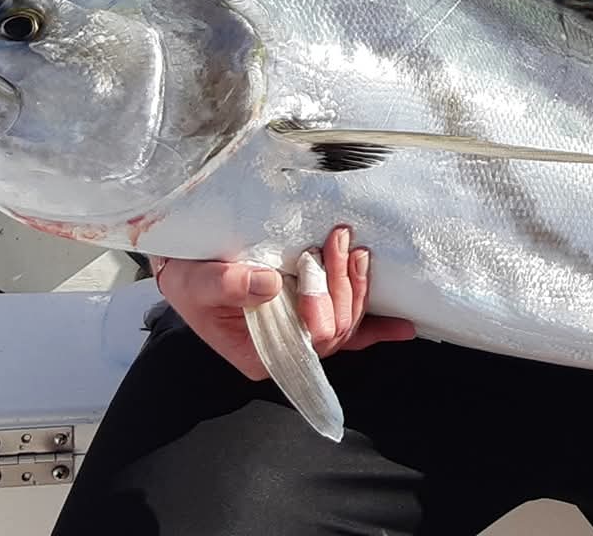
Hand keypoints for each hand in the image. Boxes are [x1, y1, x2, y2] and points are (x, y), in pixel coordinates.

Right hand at [154, 226, 415, 378]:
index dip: (320, 304)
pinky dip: (378, 327)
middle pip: (336, 330)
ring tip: (353, 246)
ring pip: (348, 322)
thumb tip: (269, 285)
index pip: (308, 340)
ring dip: (357, 284)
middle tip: (337, 238)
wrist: (188, 267)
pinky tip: (404, 328)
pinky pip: (352, 329)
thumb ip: (228, 284)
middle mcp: (289, 350)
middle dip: (343, 285)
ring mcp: (303, 334)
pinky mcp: (312, 316)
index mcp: (261, 354)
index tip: (310, 260)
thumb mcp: (195, 281)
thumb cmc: (187, 279)